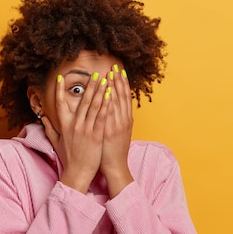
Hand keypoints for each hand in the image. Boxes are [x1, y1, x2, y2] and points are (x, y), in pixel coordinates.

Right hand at [43, 72, 110, 193]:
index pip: (60, 104)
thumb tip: (43, 118)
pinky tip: (110, 95)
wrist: (78, 173)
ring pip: (93, 106)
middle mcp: (74, 125)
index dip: (60, 90)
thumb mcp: (57, 142)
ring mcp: (85, 130)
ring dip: (99, 91)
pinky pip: (101, 117)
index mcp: (64, 125)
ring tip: (104, 79)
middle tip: (94, 73)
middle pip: (82, 101)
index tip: (60, 77)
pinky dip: (105, 105)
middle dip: (89, 86)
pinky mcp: (96, 135)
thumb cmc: (69, 158)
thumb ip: (49, 129)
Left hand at [100, 65, 133, 197]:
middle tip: (115, 66)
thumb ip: (116, 120)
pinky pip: (109, 113)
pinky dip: (109, 101)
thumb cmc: (113, 151)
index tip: (119, 71)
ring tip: (110, 73)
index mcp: (126, 120)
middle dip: (118, 80)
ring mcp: (117, 125)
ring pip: (117, 102)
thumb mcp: (118, 133)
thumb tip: (112, 108)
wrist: (115, 167)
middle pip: (122, 96)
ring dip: (114, 87)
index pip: (125, 97)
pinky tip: (106, 91)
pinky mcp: (109, 131)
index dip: (123, 83)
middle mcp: (123, 121)